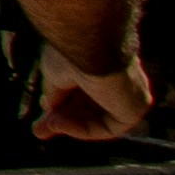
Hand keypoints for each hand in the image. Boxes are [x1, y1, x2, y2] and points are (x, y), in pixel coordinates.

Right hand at [36, 45, 156, 142]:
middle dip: (64, 120)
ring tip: (44, 127)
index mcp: (103, 61)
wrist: (88, 43)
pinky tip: (59, 124)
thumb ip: (54, 92)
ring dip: (70, 126)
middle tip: (39, 130)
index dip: (62, 104)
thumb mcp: (55, 72)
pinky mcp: (135, 108)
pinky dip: (82, 129)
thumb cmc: (70, 49)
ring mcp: (129, 93)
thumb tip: (48, 109)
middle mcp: (119, 77)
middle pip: (91, 107)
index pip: (85, 89)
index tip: (42, 112)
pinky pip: (107, 127)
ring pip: (98, 118)